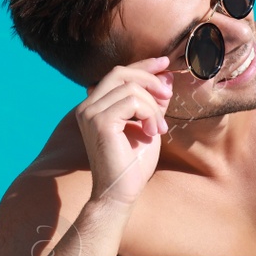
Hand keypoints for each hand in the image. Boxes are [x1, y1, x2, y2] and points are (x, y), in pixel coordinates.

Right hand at [75, 57, 172, 206]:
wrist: (121, 192)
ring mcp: (90, 113)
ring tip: (159, 128)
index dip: (142, 65)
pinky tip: (152, 132)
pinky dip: (149, 114)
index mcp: (95, 106)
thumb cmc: (133, 164)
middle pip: (121, 73)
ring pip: (131, 88)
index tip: (164, 63)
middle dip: (149, 79)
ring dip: (153, 106)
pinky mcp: (100, 122)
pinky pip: (133, 102)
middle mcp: (87, 106)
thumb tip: (165, 76)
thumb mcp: (147, 124)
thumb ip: (152, 101)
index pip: (118, 74)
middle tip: (168, 97)